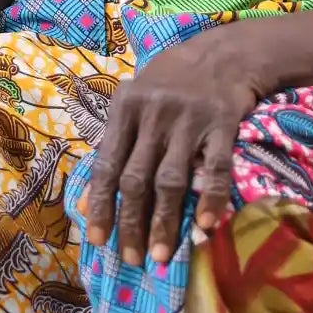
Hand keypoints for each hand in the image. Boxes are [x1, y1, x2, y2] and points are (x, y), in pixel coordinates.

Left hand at [83, 25, 268, 268]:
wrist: (224, 53)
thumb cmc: (170, 81)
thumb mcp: (135, 100)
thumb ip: (116, 143)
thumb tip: (89, 200)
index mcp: (125, 108)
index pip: (107, 165)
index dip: (100, 205)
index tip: (97, 240)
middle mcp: (153, 115)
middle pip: (137, 179)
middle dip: (132, 224)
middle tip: (132, 259)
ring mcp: (189, 120)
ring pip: (172, 181)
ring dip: (166, 222)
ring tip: (162, 254)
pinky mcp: (222, 125)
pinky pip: (216, 169)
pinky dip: (211, 200)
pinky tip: (206, 227)